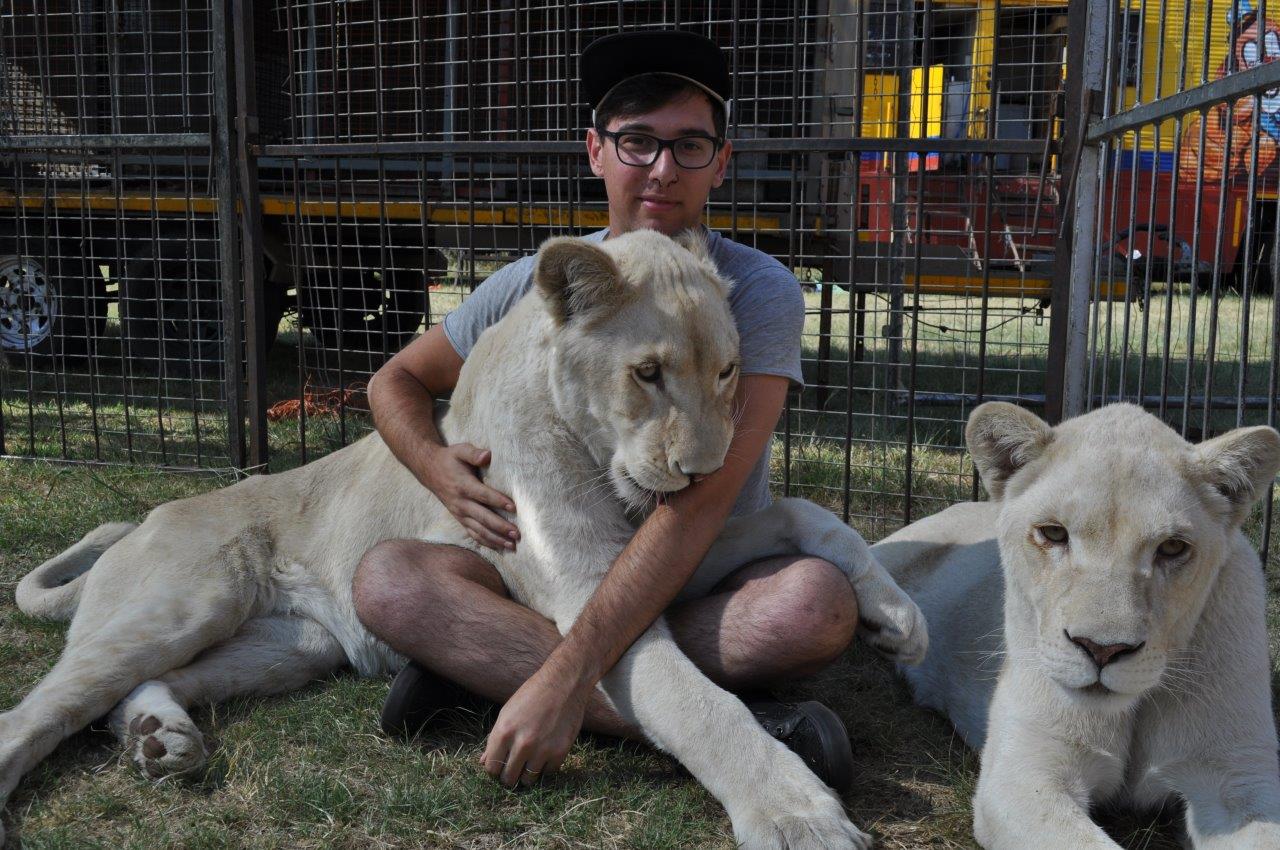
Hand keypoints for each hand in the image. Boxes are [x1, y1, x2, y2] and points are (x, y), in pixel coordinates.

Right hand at [420, 443, 519, 550]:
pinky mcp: (459, 519)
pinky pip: (473, 534)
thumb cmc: (450, 459)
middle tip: (517, 534)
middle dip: (500, 527)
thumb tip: (488, 455)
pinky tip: (500, 547)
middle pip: (483, 517)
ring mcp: (459, 513)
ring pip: (478, 530)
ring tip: (512, 545)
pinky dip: (486, 542)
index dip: (498, 501)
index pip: (483, 495)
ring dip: (496, 539)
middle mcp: (460, 503)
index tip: (514, 507)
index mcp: (463, 485)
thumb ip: (474, 453)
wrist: (429, 470)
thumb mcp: (460, 450)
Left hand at [480, 667, 587, 787]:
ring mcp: (542, 749)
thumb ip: (494, 739)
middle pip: (509, 778)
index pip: (491, 768)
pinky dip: (545, 767)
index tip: (500, 767)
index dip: (494, 770)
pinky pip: (548, 773)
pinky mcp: (560, 751)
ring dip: (527, 774)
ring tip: (530, 762)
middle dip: (509, 776)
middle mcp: (522, 743)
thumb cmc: (532, 695)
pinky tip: (545, 754)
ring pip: (528, 780)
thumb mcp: (507, 712)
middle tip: (514, 769)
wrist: (564, 683)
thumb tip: (483, 762)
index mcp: (504, 732)